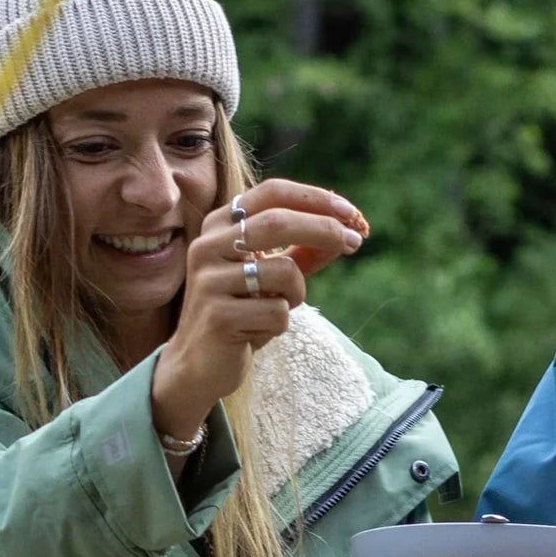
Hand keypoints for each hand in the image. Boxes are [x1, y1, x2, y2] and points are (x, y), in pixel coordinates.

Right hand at [152, 179, 368, 439]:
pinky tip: (254, 333)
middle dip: (325, 230)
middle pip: (278, 222)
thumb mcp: (272, 276)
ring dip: (296, 294)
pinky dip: (279, 325)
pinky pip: (277, 313)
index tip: (352, 214)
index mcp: (220, 225)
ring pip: (284, 272)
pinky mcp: (218, 316)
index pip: (273, 193)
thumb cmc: (241, 312)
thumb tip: (349, 231)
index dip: (317, 199)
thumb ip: (304, 252)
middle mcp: (208, 245)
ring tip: (274, 310)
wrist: (199, 363)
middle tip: (356, 242)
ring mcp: (209, 280)